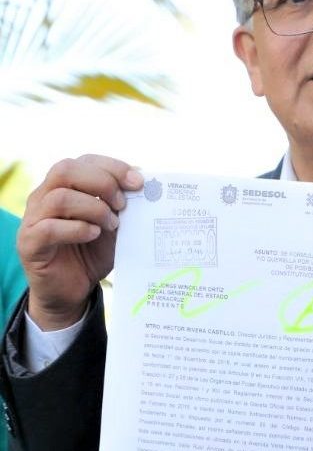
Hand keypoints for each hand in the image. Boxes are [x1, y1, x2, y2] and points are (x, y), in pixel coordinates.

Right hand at [18, 155, 142, 329]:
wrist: (73, 289)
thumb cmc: (94, 252)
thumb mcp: (113, 225)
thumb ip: (123, 205)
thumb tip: (146, 183)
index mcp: (65, 186)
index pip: (85, 161)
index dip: (113, 167)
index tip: (139, 183)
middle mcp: (44, 197)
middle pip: (66, 170)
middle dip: (102, 183)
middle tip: (123, 204)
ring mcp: (33, 219)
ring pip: (59, 198)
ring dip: (94, 209)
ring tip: (111, 225)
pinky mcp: (29, 244)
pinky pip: (49, 228)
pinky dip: (77, 229)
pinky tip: (94, 234)